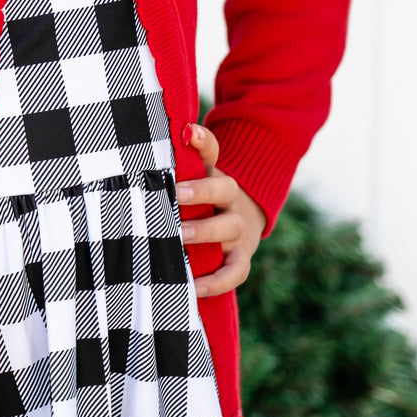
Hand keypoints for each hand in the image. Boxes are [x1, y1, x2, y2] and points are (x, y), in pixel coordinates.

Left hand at [175, 123, 266, 297]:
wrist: (241, 221)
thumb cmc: (202, 199)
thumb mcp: (193, 178)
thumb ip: (182, 159)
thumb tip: (178, 130)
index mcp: (215, 176)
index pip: (213, 153)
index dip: (203, 143)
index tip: (188, 134)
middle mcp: (230, 201)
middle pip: (225, 189)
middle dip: (201, 192)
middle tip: (175, 196)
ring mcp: (238, 231)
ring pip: (230, 228)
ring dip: (205, 232)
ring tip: (178, 237)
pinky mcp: (241, 258)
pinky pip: (236, 271)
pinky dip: (218, 282)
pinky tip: (194, 287)